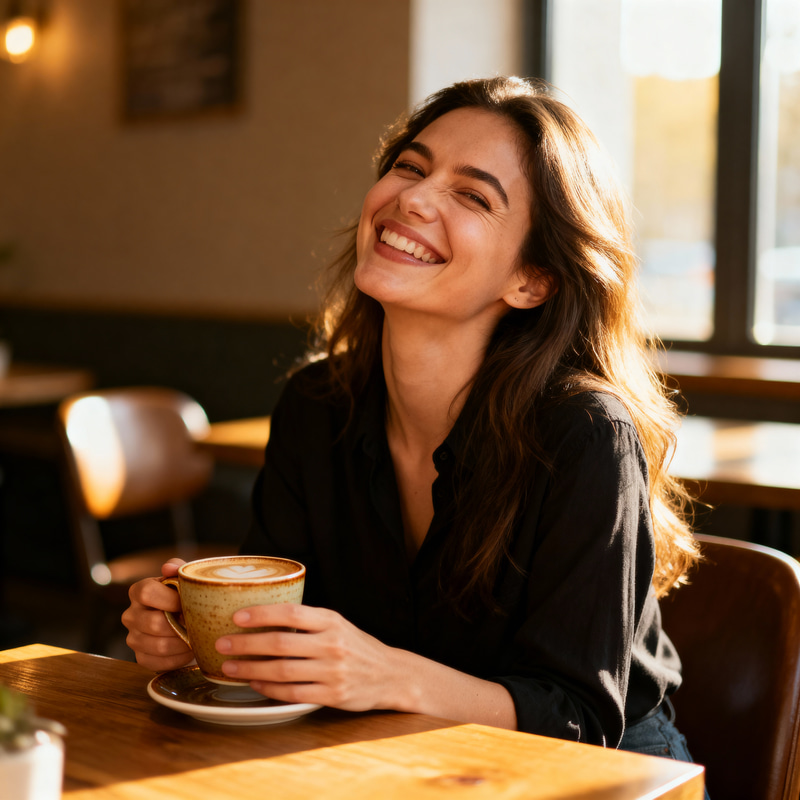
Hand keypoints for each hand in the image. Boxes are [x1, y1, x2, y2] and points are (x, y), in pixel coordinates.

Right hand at [121, 559, 193, 671]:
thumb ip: (178, 568)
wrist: (185, 617)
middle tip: (198, 624)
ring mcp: (133, 638)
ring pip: (158, 646)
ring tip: (196, 637)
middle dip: (180, 625)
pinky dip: (178, 659)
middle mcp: (130, 614)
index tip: (187, 603)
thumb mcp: (183, 578)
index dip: (170, 599)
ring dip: (182, 643)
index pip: (147, 593)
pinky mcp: (140, 657)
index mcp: (138, 591)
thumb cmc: (184, 594)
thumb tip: (169, 567)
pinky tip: (189, 651)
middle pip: (154, 623)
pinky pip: (159, 663)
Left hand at [215, 604, 403, 711]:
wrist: (390, 675)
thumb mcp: (337, 625)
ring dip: (251, 668)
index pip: (291, 612)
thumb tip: (263, 616)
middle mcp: (332, 645)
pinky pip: (292, 693)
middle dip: (246, 643)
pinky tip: (254, 683)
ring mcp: (332, 672)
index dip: (262, 614)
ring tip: (229, 666)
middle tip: (221, 642)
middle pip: (281, 643)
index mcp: (331, 621)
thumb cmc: (356, 647)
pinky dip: (269, 688)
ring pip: (282, 670)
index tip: (236, 616)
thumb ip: (308, 621)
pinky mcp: (332, 695)